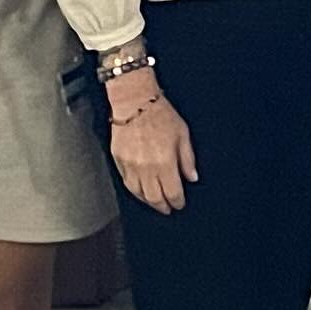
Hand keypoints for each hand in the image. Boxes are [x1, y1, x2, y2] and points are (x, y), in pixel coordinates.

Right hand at [107, 75, 197, 214]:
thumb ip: (187, 159)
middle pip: (155, 198)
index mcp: (165, 162)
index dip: (178, 202)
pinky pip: (127, 183)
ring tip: (156, 202)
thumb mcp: (182, 134)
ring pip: (139, 194)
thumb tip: (192, 177)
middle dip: (163, 206)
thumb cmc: (160, 114)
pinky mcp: (118, 161)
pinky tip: (141, 191)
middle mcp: (146, 168)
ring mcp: (130, 166)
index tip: (180, 204)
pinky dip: (135, 191)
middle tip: (168, 208)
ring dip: (148, 201)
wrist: (134, 101)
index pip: (172, 192)